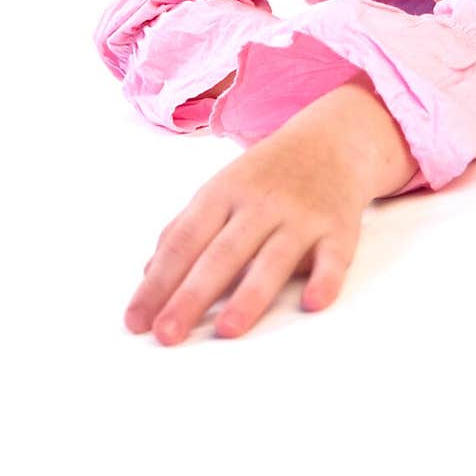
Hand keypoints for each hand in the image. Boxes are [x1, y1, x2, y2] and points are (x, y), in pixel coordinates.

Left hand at [124, 95, 374, 344]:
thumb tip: (148, 275)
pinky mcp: (339, 228)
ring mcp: (302, 215)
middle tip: (166, 335)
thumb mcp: (220, 189)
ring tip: (226, 330)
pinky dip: (325, 278)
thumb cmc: (265, 175)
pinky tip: (313, 302)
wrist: (332, 140)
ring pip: (274, 257)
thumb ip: (185, 230)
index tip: (136, 321)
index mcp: (223, 192)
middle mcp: (261, 202)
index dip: (158, 281)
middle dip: (192, 295)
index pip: (184, 240)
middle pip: (223, 253)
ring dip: (251, 293)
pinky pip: (333, 256)